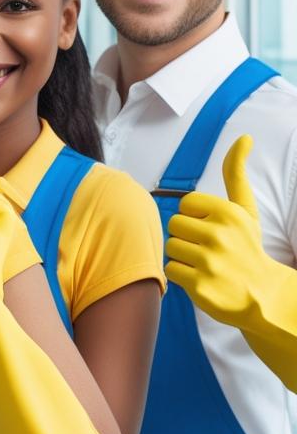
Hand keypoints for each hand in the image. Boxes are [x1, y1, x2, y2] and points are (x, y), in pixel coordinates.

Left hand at [167, 136, 294, 329]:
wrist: (263, 296)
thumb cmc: (247, 247)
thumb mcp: (245, 209)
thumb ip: (236, 174)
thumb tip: (244, 137)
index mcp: (228, 213)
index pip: (185, 205)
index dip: (195, 218)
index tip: (212, 229)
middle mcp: (220, 235)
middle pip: (174, 225)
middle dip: (187, 236)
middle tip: (208, 248)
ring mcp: (210, 261)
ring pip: (170, 247)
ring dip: (183, 256)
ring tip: (205, 264)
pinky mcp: (200, 285)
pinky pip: (170, 270)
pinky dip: (182, 276)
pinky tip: (202, 278)